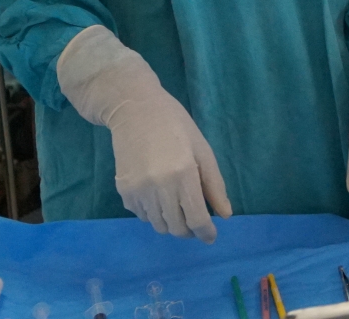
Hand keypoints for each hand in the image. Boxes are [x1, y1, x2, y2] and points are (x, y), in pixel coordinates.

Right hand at [57, 26, 231, 239]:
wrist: (134, 110)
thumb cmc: (175, 125)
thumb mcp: (202, 150)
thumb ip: (214, 185)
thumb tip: (224, 215)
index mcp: (183, 174)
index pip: (196, 219)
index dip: (206, 233)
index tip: (211, 236)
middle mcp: (159, 187)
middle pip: (177, 228)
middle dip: (190, 231)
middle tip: (197, 223)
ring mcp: (138, 191)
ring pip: (159, 225)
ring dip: (172, 224)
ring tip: (179, 209)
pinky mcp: (124, 191)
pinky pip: (142, 216)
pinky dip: (154, 215)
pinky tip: (160, 198)